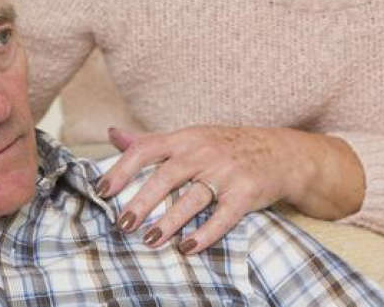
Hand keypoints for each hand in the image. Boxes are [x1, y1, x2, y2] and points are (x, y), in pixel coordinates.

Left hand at [96, 125, 363, 253]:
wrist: (281, 153)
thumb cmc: (226, 147)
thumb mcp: (190, 138)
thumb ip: (150, 141)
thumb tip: (113, 135)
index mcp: (185, 138)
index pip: (146, 148)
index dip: (122, 169)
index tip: (102, 191)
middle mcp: (203, 152)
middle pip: (167, 175)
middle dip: (142, 200)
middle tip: (123, 224)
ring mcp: (226, 172)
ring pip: (193, 198)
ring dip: (170, 221)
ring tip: (150, 240)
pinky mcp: (247, 192)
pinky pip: (224, 215)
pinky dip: (206, 233)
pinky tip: (188, 248)